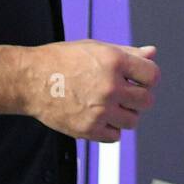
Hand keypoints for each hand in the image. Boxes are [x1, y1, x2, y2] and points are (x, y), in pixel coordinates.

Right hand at [23, 40, 159, 142]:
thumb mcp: (96, 47)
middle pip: (146, 101)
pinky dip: (110, 128)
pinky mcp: (90, 129)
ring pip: (133, 121)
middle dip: (139, 96)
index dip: (148, 77)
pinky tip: (98, 115)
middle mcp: (110, 86)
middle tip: (124, 92)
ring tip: (109, 104)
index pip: (152, 75)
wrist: (31, 79)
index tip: (140, 78)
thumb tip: (152, 53)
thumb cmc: (62, 60)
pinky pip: (115, 136)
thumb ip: (127, 52)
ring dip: (125, 113)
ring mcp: (101, 110)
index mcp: (113, 61)